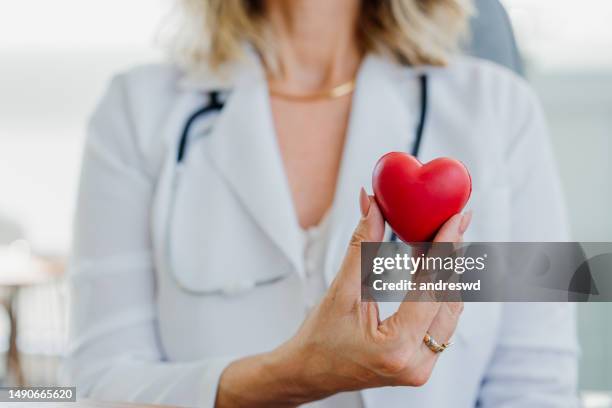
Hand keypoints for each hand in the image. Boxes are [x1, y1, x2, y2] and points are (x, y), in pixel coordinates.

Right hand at [216, 189, 471, 406]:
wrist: (308, 373)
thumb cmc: (319, 339)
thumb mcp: (340, 291)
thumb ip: (363, 247)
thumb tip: (373, 207)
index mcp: (396, 348)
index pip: (431, 288)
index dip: (444, 249)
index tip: (456, 219)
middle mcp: (417, 363)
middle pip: (448, 298)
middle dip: (452, 256)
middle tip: (457, 221)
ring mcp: (422, 367)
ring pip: (450, 311)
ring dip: (448, 273)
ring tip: (447, 238)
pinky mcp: (422, 363)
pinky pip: (442, 322)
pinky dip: (440, 292)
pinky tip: (436, 268)